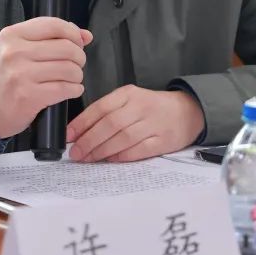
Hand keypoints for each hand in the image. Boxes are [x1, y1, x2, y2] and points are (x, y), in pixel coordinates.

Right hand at [0, 17, 92, 138]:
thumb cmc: (11, 75)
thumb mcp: (22, 49)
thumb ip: (53, 37)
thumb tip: (86, 35)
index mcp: (12, 35)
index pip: (54, 25)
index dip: (73, 33)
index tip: (77, 43)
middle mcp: (14, 52)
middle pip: (66, 47)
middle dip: (79, 57)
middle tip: (76, 64)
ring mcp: (21, 75)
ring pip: (69, 69)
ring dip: (77, 75)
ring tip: (72, 78)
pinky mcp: (29, 96)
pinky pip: (65, 88)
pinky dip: (75, 89)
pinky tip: (71, 89)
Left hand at [66, 85, 204, 162]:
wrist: (186, 111)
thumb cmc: (151, 108)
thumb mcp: (129, 101)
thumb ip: (107, 112)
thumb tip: (79, 133)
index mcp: (128, 94)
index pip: (100, 107)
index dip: (82, 123)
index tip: (68, 136)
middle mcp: (141, 106)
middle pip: (110, 124)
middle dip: (89, 141)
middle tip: (76, 153)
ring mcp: (153, 123)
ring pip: (123, 138)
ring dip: (102, 151)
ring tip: (88, 159)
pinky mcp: (163, 140)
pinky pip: (139, 150)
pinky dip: (123, 156)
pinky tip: (111, 160)